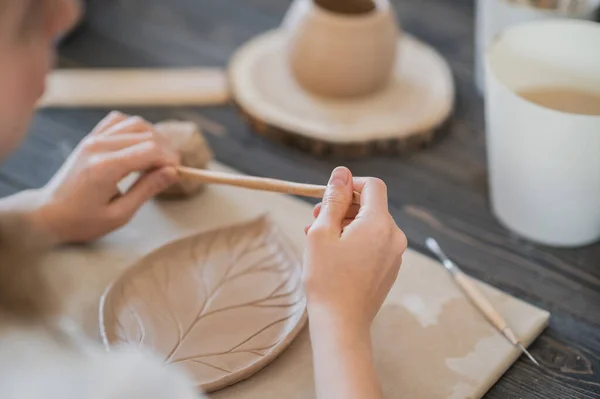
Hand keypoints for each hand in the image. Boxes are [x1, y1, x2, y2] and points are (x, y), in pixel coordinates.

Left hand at [29, 111, 179, 243]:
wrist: (47, 214)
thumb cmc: (82, 220)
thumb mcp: (119, 214)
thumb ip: (147, 190)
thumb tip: (173, 172)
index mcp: (105, 167)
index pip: (150, 150)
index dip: (171, 159)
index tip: (178, 173)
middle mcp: (99, 146)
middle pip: (147, 134)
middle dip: (167, 150)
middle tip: (172, 169)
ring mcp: (93, 139)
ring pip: (135, 123)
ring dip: (154, 137)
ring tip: (159, 158)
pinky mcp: (90, 137)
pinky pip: (119, 121)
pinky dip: (135, 129)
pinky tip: (139, 145)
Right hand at [304, 167, 406, 333]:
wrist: (341, 324)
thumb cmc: (327, 278)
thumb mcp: (322, 232)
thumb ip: (334, 199)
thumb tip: (341, 172)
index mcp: (379, 223)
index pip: (372, 186)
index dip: (350, 184)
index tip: (328, 195)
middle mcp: (394, 236)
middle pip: (371, 206)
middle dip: (343, 206)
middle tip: (315, 218)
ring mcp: (395, 255)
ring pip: (371, 225)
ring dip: (346, 224)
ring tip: (319, 237)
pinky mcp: (390, 269)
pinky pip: (375, 243)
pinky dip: (356, 241)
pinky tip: (334, 254)